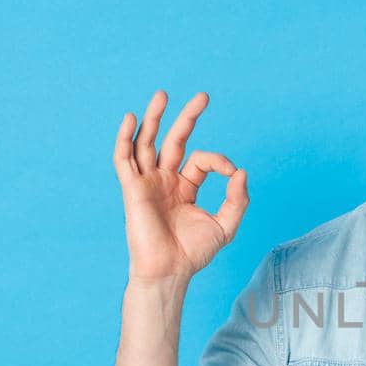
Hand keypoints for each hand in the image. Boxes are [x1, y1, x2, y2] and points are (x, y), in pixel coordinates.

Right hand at [112, 89, 248, 285]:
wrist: (170, 271)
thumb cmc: (194, 253)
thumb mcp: (225, 225)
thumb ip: (237, 199)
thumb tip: (241, 171)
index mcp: (185, 187)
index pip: (201, 160)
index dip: (219, 161)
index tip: (232, 173)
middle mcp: (165, 180)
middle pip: (174, 140)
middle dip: (187, 117)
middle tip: (204, 96)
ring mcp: (148, 183)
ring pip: (147, 142)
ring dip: (154, 118)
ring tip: (163, 94)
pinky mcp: (133, 189)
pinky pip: (124, 159)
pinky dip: (125, 138)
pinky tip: (131, 118)